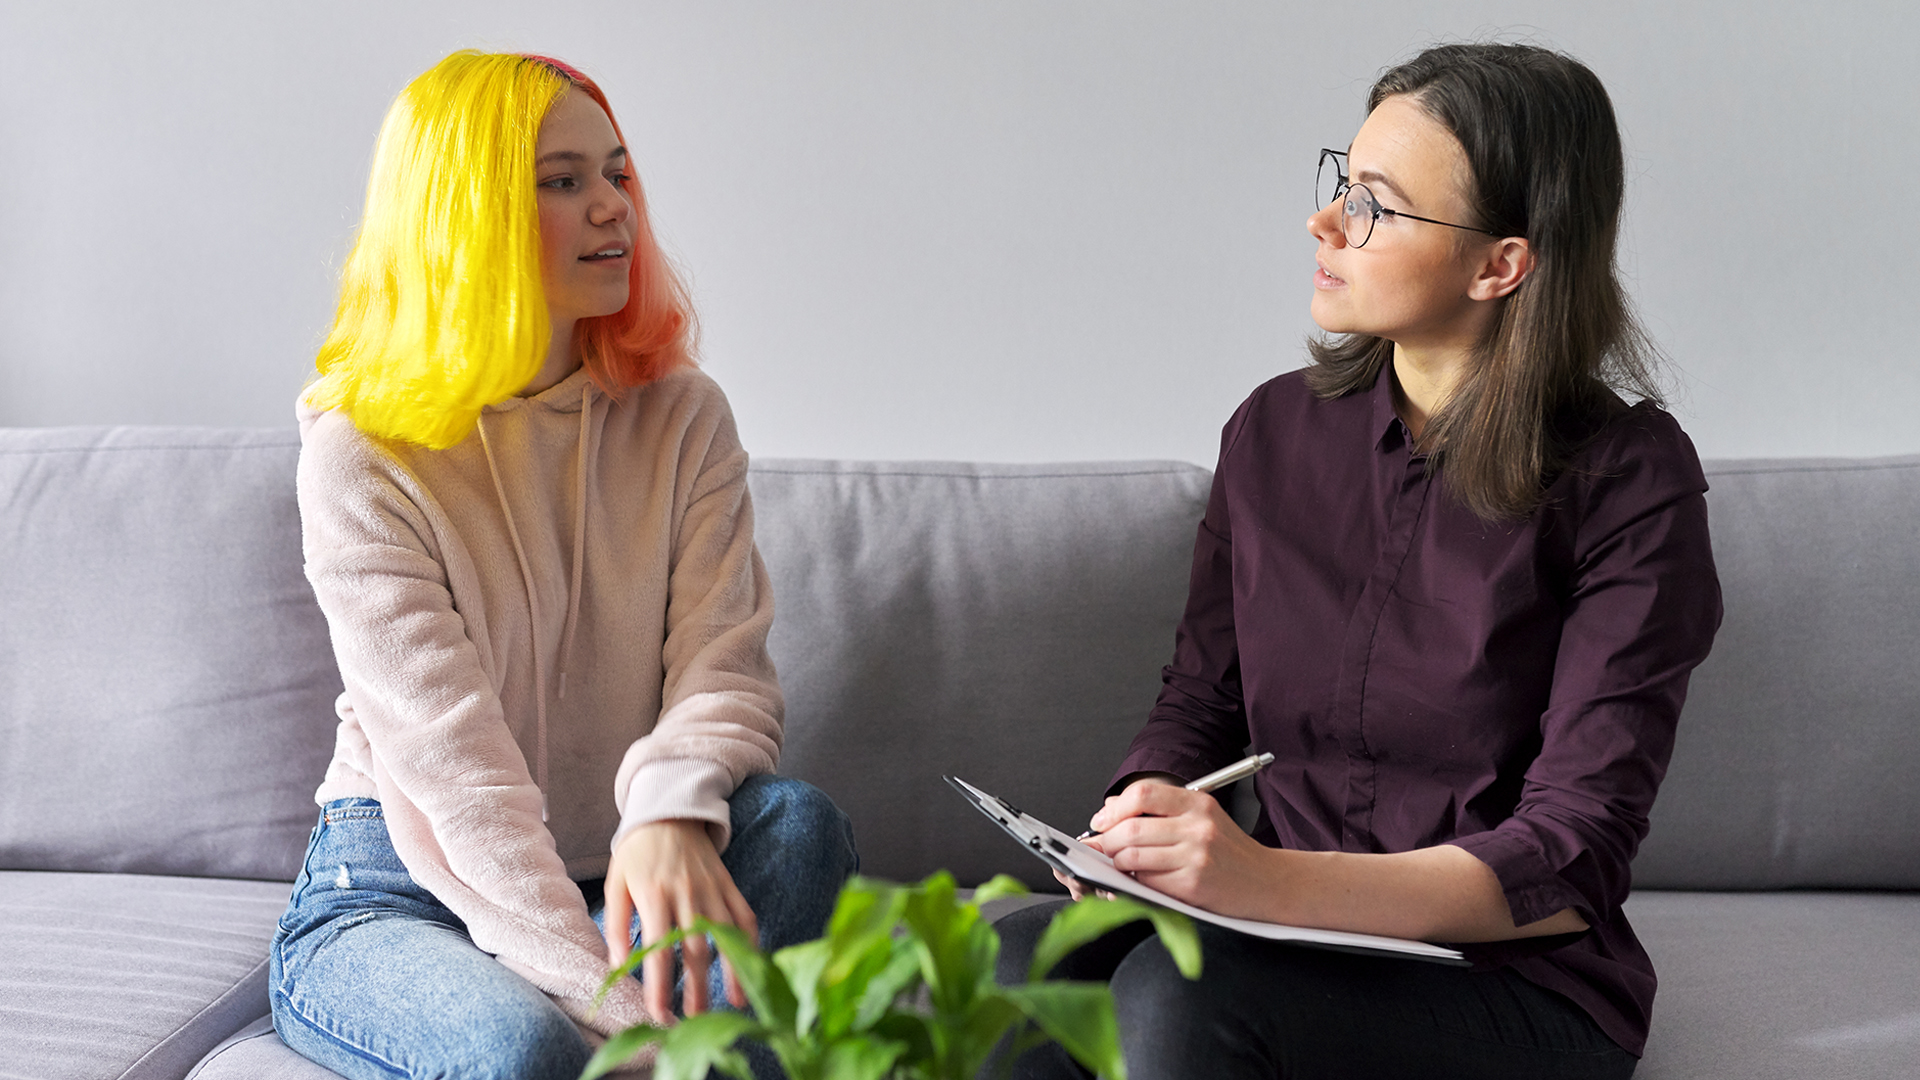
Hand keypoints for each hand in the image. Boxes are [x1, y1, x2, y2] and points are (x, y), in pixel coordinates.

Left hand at [604, 820, 757, 1019]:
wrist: (670, 812)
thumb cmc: (637, 853)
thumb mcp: (615, 884)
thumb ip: (616, 925)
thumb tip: (618, 965)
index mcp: (654, 894)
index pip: (658, 949)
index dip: (659, 985)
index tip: (659, 1014)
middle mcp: (687, 893)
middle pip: (696, 949)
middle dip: (696, 988)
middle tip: (694, 1020)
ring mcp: (712, 888)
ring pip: (725, 936)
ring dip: (730, 973)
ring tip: (732, 1005)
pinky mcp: (729, 884)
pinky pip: (745, 916)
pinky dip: (751, 943)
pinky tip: (752, 968)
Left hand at [1087, 778, 1276, 918]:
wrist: (1268, 882)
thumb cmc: (1230, 851)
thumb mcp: (1202, 818)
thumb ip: (1160, 811)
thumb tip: (1111, 810)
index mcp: (1198, 803)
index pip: (1142, 794)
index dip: (1114, 808)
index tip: (1102, 820)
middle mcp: (1198, 826)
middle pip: (1130, 828)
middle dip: (1106, 840)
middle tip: (1101, 847)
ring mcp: (1196, 857)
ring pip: (1132, 856)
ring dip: (1117, 863)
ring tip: (1120, 864)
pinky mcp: (1193, 886)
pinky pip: (1146, 881)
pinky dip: (1135, 881)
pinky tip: (1140, 880)